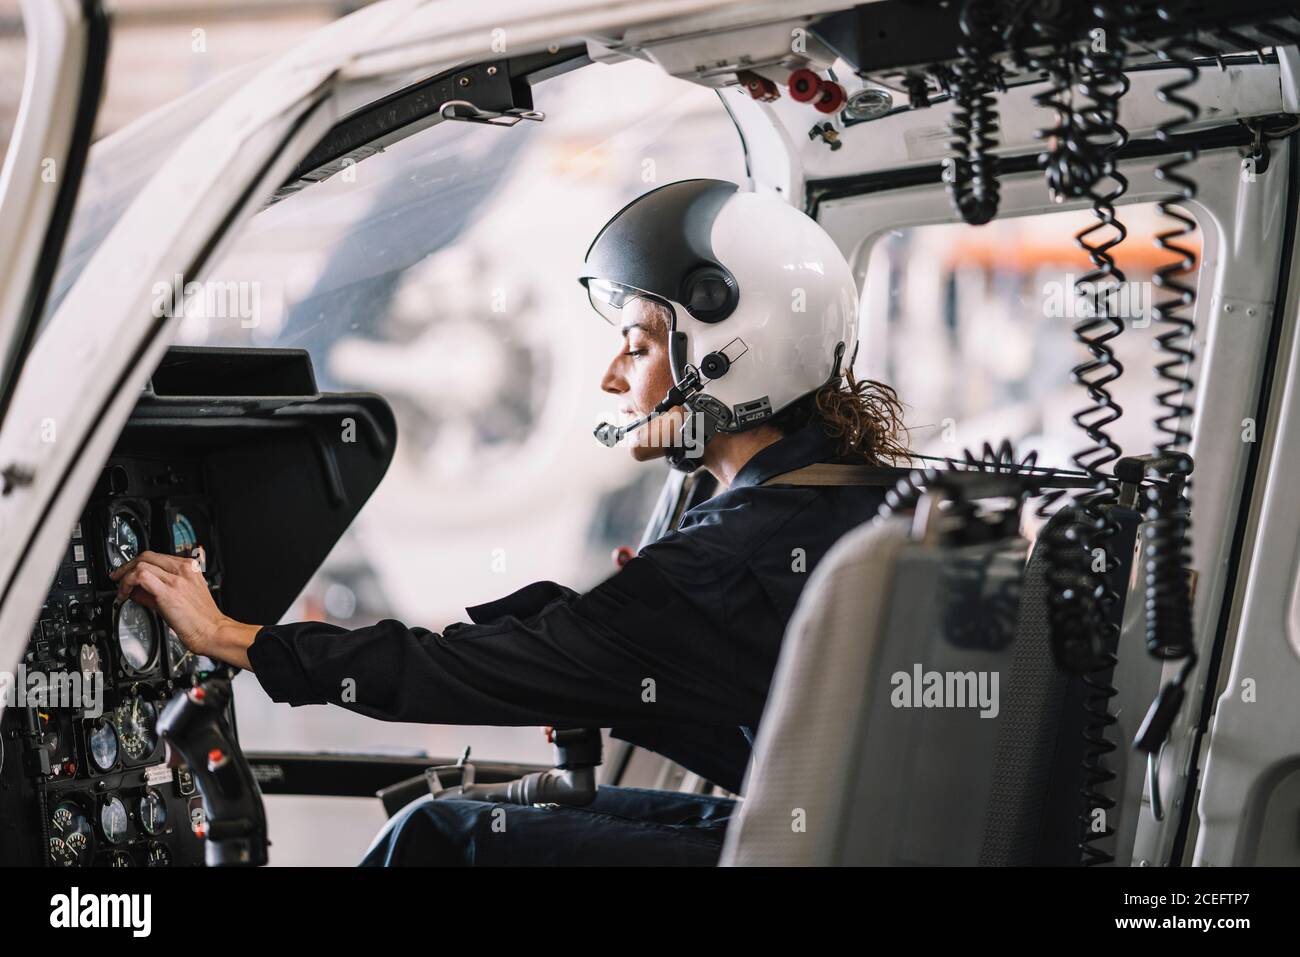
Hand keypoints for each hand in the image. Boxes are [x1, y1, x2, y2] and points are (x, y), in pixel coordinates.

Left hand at [109, 550, 258, 669]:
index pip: (157, 557)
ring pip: (142, 563)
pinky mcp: (168, 591)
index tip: (128, 573)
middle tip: (118, 578)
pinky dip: (128, 583)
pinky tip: (126, 595)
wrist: (213, 631)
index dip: (138, 564)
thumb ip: (158, 591)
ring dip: (126, 575)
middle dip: (127, 566)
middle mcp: (184, 570)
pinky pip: (141, 576)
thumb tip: (138, 590)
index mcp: (190, 568)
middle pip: (147, 556)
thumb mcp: (182, 597)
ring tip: (122, 590)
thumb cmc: (201, 619)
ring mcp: (177, 579)